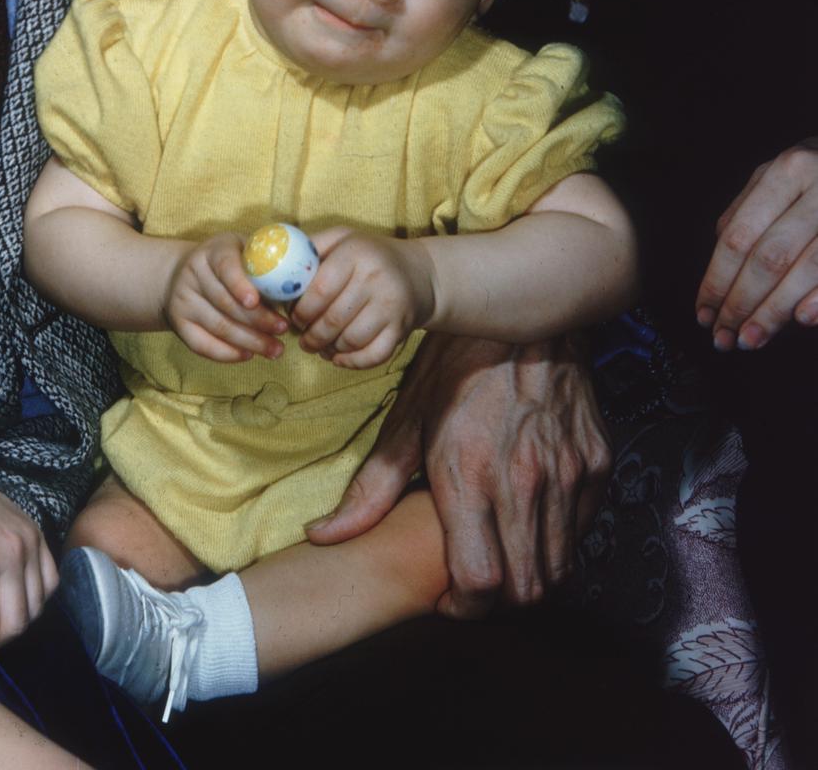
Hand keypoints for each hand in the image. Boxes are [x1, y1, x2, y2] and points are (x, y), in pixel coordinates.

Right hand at [164, 235, 285, 363]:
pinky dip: (227, 354)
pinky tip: (248, 356)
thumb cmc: (231, 264)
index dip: (239, 284)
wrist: (184, 273)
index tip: (255, 301)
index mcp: (214, 250)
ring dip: (250, 342)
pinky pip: (202, 345)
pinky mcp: (178, 322)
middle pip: (225, 302)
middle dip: (258, 321)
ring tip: (275, 350)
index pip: (225, 266)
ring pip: (218, 326)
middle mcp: (193, 272)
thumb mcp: (245, 252)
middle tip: (283, 330)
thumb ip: (267, 265)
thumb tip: (302, 287)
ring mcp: (183, 298)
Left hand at [292, 228, 433, 369]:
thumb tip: (275, 263)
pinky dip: (352, 363)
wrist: (419, 273)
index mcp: (355, 253)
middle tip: (302, 338)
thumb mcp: (342, 238)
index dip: (301, 309)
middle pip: (333, 319)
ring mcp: (391, 306)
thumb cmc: (370, 255)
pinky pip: (374, 355)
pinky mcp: (402, 329)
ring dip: (329, 349)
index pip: (320, 289)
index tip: (293, 317)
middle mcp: (375, 278)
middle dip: (311, 335)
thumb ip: (311, 248)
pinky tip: (339, 358)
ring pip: (351, 340)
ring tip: (318, 347)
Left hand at [305, 334, 608, 613]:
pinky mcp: (596, 464)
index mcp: (473, 476)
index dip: (463, 606)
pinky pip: (582, 526)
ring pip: (559, 565)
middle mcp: (526, 482)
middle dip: (499, 601)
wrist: (524, 316)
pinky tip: (531, 519)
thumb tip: (325, 534)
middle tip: (474, 584)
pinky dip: (560, 538)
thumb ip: (373, 486)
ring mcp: (568, 474)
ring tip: (502, 555)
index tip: (447, 597)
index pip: (480, 582)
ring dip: (532, 575)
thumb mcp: (407, 417)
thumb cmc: (456, 364)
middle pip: (527, 587)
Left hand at [696, 140, 817, 349]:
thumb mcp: (782, 176)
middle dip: (741, 303)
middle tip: (724, 338)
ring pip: (805, 269)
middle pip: (769, 257)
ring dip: (774, 312)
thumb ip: (748, 212)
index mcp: (786, 171)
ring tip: (750, 339)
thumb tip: (719, 264)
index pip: (739, 235)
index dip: (717, 279)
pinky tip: (801, 321)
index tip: (703, 313)